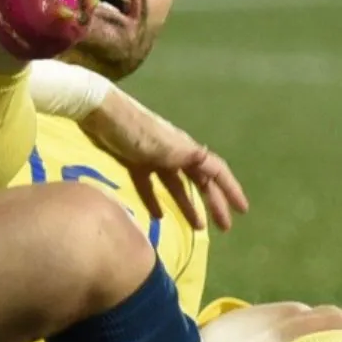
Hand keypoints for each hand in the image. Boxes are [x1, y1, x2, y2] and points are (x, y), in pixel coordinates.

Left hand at [79, 92, 249, 231]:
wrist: (98, 113)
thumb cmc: (132, 128)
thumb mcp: (161, 144)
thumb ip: (184, 154)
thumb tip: (208, 162)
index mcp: (185, 148)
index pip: (215, 170)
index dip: (230, 189)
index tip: (242, 210)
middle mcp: (174, 153)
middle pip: (199, 181)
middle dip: (214, 203)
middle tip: (225, 228)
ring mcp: (154, 157)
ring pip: (176, 186)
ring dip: (188, 206)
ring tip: (198, 229)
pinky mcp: (133, 162)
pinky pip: (149, 186)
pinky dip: (154, 201)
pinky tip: (158, 217)